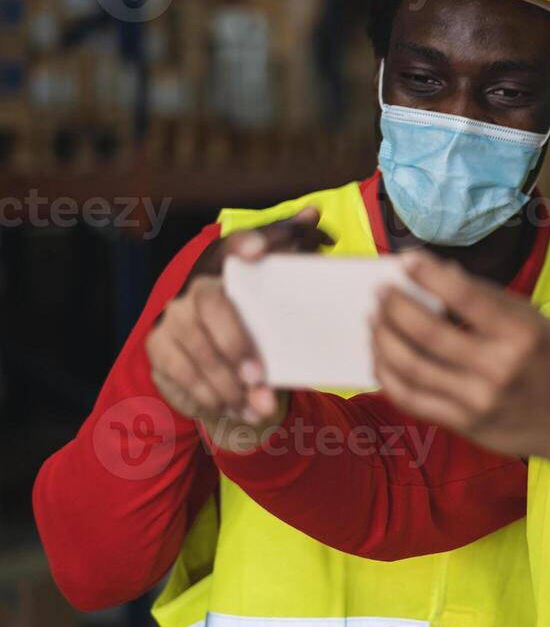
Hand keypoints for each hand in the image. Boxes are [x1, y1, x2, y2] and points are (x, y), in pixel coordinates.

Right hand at [145, 208, 332, 449]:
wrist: (207, 344)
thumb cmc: (252, 310)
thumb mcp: (273, 285)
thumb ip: (292, 253)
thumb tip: (314, 215)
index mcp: (225, 263)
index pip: (232, 243)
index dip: (244, 241)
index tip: (258, 250)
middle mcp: (194, 283)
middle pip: (210, 305)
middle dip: (235, 343)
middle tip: (261, 376)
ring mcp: (172, 315)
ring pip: (196, 347)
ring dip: (228, 383)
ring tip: (260, 406)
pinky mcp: (159, 346)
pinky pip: (180, 372)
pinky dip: (210, 396)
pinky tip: (237, 411)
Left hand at [371, 252, 549, 523]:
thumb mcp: (535, 321)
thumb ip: (489, 299)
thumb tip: (441, 274)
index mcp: (521, 334)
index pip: (465, 297)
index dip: (429, 276)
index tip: (407, 260)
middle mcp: (499, 368)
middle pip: (428, 333)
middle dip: (395, 306)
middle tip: (381, 290)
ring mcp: (478, 400)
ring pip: (411, 367)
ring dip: (383, 338)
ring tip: (374, 319)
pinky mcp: (463, 423)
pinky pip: (410, 399)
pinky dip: (387, 374)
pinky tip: (381, 355)